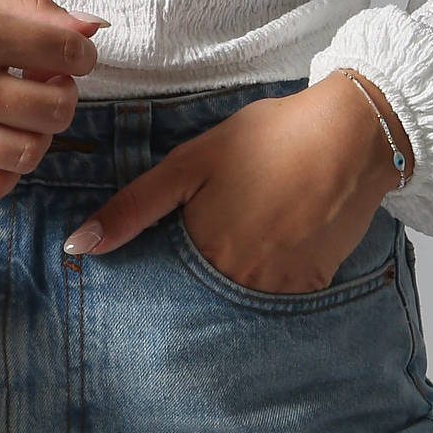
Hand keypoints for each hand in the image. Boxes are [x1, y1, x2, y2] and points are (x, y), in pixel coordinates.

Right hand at [0, 0, 108, 204]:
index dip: (80, 56)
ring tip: (19, 116)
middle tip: (44, 85)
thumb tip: (90, 28)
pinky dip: (5, 174)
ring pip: (26, 154)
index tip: (71, 56)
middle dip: (64, 97)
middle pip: (53, 111)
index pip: (62, 54)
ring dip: (38, 137)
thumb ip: (27, 7)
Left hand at [60, 70, 415, 289]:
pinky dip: (269, 276)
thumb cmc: (269, 139)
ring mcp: (279, 289)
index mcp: (202, 252)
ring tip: (247, 232)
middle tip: (216, 230)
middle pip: (199, 296)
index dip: (157, 270)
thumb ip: (134, 207)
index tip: (164, 251)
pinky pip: (277, 296)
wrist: (354, 134)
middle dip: (193, 277)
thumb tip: (79, 246)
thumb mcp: (190, 163)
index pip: (161, 285)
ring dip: (232, 278)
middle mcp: (239, 282)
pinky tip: (275, 238)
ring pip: (237, 298)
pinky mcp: (313, 285)